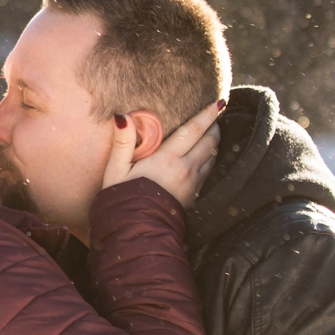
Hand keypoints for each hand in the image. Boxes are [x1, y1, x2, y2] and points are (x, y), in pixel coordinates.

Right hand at [108, 98, 223, 205]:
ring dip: (213, 143)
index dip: (207, 115)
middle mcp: (185, 169)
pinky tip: (204, 157)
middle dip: (214, 126)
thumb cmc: (122, 199)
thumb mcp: (116, 170)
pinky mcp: (194, 195)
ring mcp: (192, 183)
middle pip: (209, 141)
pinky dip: (209, 159)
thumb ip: (122, 142)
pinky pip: (208, 172)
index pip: (193, 130)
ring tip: (210, 134)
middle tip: (214, 116)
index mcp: (167, 159)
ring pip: (212, 156)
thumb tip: (122, 117)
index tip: (219, 103)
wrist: (136, 232)